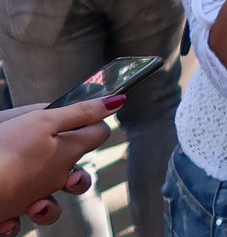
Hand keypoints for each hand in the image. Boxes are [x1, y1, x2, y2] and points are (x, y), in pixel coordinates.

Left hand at [0, 98, 116, 226]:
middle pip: (65, 172)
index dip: (88, 139)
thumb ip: (81, 117)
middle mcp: (25, 159)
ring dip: (47, 209)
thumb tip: (116, 100)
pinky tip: (6, 219)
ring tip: (34, 208)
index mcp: (36, 131)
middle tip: (70, 183)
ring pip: (46, 203)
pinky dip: (14, 224)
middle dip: (75, 182)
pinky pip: (18, 222)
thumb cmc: (2, 158)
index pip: (74, 131)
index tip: (90, 147)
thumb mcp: (45, 128)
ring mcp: (11, 187)